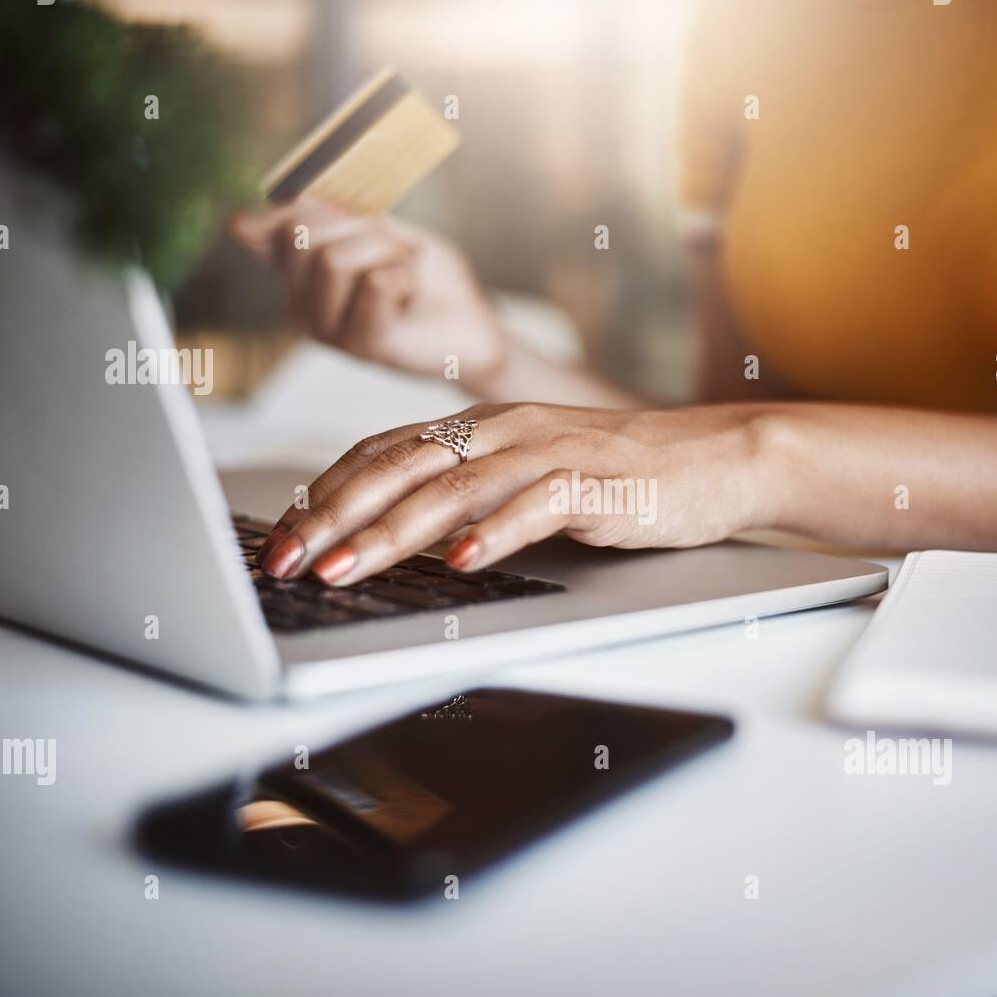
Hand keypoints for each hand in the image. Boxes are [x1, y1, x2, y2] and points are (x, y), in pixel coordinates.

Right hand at [229, 196, 506, 383]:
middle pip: (301, 233)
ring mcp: (328, 331)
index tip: (363, 226)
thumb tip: (239, 222)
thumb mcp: (376, 233)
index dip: (318, 210)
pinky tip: (411, 301)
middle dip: (360, 229)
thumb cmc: (427, 280)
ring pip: (334, 259)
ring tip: (405, 282)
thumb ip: (323, 221)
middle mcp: (302, 309)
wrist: (472, 328)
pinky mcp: (362, 345)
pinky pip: (374, 282)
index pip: (279, 227)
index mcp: (300, 280)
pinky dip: (406, 277)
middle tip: (393, 258)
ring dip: (387, 255)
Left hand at [255, 402, 778, 583]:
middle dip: (335, 516)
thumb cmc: (618, 473)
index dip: (324, 494)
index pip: (382, 453)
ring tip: (348, 569)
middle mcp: (506, 430)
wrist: (716, 457)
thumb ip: (467, 490)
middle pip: (402, 467)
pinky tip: (465, 562)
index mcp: (481, 426)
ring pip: (458, 487)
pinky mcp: (600, 482)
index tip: (280, 538)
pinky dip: (498, 533)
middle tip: (287, 560)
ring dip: (395, 531)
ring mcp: (552, 451)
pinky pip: (539, 504)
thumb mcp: (526, 474)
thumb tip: (395, 534)